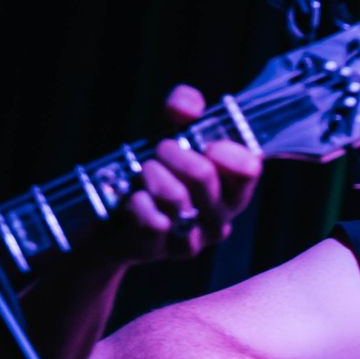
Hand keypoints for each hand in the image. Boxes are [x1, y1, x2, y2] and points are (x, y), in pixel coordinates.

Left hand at [103, 85, 260, 263]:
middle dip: (172, 151)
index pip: (249, 169)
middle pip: (204, 174)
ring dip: (150, 174)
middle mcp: (219, 217)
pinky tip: (133, 200)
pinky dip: (137, 201)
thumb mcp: (168, 135)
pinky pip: (153, 220)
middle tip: (159, 151)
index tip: (209, 144)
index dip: (229, 151)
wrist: (110, 223)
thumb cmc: (151, 175)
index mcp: (232, 188)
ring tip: (143, 175)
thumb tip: (187, 107)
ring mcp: (193, 238)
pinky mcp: (161, 251)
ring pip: (176, 195)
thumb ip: (183, 109)